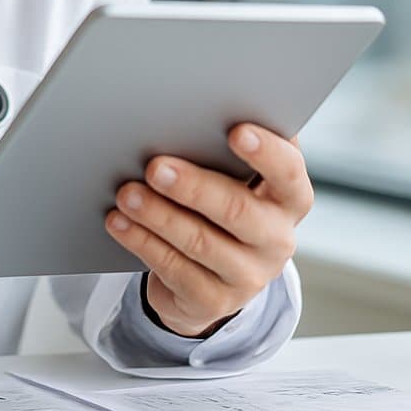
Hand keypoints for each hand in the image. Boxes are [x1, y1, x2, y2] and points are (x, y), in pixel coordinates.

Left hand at [104, 124, 311, 337]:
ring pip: (200, 242)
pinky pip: (175, 269)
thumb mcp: (238, 180)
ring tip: (127, 193)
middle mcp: (277, 239)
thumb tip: (195, 109)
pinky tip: (119, 222)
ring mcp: (248, 276)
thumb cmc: (225, 204)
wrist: (213, 276)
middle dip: (194, 187)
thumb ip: (230, 151)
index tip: (236, 131)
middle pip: (238, 211)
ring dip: (158, 215)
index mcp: (290, 198)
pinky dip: (142, 242)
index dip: (266, 153)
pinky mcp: (214, 301)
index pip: (288, 172)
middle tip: (155, 167)